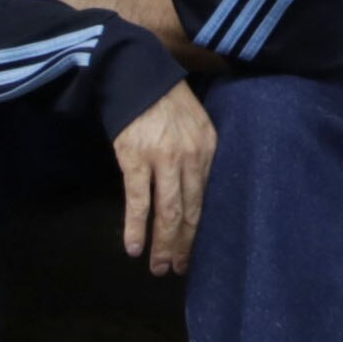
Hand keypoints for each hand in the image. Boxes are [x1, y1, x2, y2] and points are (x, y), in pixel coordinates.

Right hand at [113, 81, 214, 275]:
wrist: (137, 72)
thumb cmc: (165, 101)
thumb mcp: (195, 125)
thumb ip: (198, 158)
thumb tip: (193, 194)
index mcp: (209, 150)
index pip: (207, 200)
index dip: (199, 231)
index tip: (194, 253)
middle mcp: (192, 158)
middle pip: (190, 213)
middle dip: (183, 245)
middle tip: (176, 269)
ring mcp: (164, 159)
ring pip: (167, 213)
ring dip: (162, 245)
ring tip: (158, 268)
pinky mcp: (136, 158)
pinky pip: (138, 201)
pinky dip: (135, 228)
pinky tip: (133, 248)